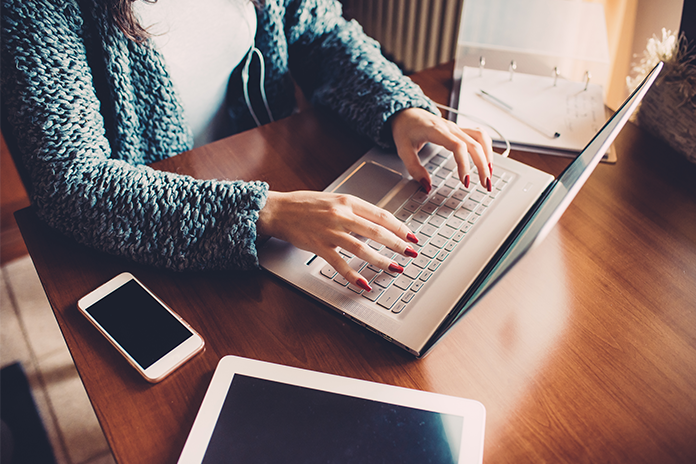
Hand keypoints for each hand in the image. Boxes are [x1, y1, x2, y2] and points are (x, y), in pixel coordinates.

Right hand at [257, 191, 418, 289]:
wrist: (279, 210)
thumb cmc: (305, 205)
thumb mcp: (334, 200)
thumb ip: (354, 210)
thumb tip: (377, 224)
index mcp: (348, 201)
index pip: (381, 215)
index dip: (399, 227)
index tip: (411, 236)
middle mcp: (341, 215)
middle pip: (377, 232)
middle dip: (398, 244)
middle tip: (411, 253)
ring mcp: (330, 231)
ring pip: (363, 248)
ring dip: (382, 260)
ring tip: (395, 268)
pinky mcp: (320, 246)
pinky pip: (340, 264)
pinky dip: (354, 275)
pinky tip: (364, 283)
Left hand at [390, 108, 493, 191]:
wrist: (406, 113)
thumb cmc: (405, 129)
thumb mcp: (403, 150)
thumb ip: (414, 169)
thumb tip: (427, 186)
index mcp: (436, 131)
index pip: (458, 146)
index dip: (465, 164)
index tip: (465, 181)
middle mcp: (450, 127)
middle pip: (474, 144)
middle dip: (482, 166)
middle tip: (485, 185)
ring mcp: (456, 127)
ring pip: (480, 138)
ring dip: (488, 156)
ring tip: (489, 174)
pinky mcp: (459, 129)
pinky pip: (479, 135)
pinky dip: (486, 147)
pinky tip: (487, 160)